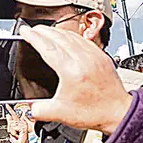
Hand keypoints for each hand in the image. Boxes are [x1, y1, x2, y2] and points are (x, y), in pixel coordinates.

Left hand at [5, 105, 29, 142]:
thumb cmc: (18, 140)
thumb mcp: (11, 130)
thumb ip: (10, 122)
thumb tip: (8, 115)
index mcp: (19, 122)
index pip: (14, 114)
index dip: (10, 109)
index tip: (7, 105)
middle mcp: (22, 122)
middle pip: (10, 121)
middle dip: (10, 128)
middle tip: (14, 133)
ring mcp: (23, 124)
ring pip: (11, 124)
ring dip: (12, 131)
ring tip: (16, 135)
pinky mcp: (24, 127)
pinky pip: (14, 127)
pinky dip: (14, 132)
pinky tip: (18, 134)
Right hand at [18, 25, 132, 134]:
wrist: (118, 113)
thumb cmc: (95, 113)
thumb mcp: (60, 114)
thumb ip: (39, 110)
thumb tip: (29, 107)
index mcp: (71, 71)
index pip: (47, 47)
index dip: (33, 37)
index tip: (24, 31)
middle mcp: (83, 59)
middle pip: (58, 37)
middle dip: (42, 30)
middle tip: (31, 29)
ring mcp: (94, 56)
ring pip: (72, 36)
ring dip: (56, 31)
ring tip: (45, 31)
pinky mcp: (101, 57)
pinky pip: (83, 39)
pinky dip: (71, 35)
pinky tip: (67, 37)